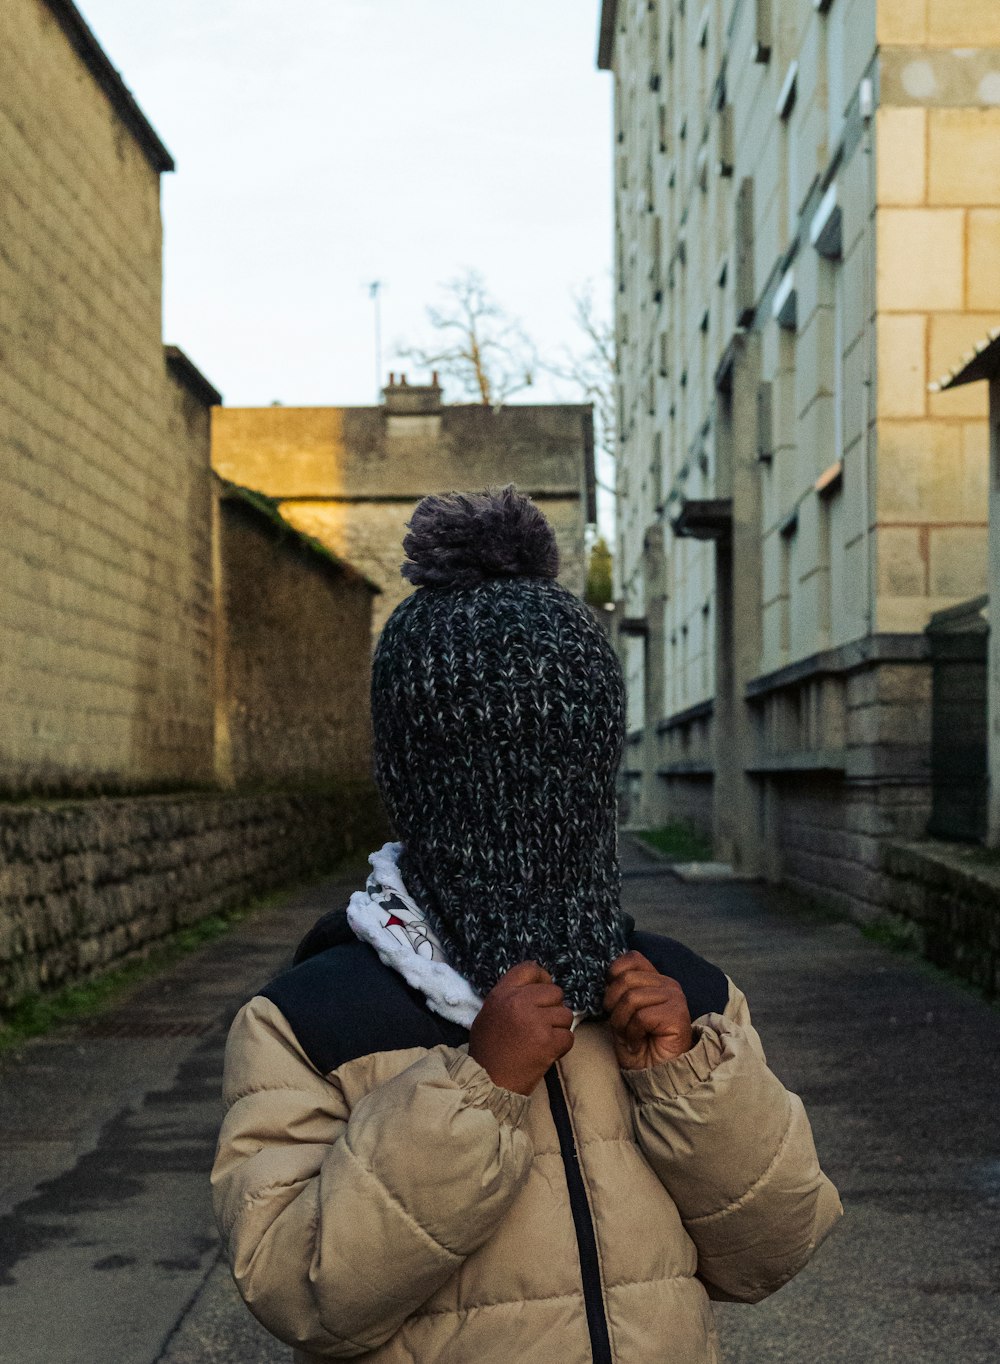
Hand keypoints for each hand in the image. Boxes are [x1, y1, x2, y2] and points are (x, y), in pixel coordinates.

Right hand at [468, 962, 574, 1094]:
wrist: (488, 1082)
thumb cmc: (488, 1051)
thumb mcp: (490, 1014)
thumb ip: (510, 997)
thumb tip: (535, 986)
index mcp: (502, 993)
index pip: (530, 969)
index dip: (542, 978)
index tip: (544, 992)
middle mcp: (519, 1002)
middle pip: (555, 992)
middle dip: (553, 1008)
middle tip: (542, 1025)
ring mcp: (536, 1021)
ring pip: (566, 1014)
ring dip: (559, 1028)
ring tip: (542, 1041)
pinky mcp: (548, 1041)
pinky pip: (569, 1036)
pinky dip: (562, 1046)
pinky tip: (547, 1052)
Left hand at [604, 951, 692, 1069]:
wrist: (657, 1075)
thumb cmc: (638, 1045)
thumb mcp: (621, 1013)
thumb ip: (617, 992)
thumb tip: (604, 978)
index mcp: (654, 980)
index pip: (632, 958)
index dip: (614, 974)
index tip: (610, 999)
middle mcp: (668, 984)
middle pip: (625, 979)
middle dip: (613, 1006)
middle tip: (620, 1026)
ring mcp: (675, 997)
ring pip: (631, 998)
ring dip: (622, 1023)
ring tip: (630, 1036)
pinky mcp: (677, 1014)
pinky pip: (641, 1016)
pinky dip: (633, 1033)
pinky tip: (639, 1043)